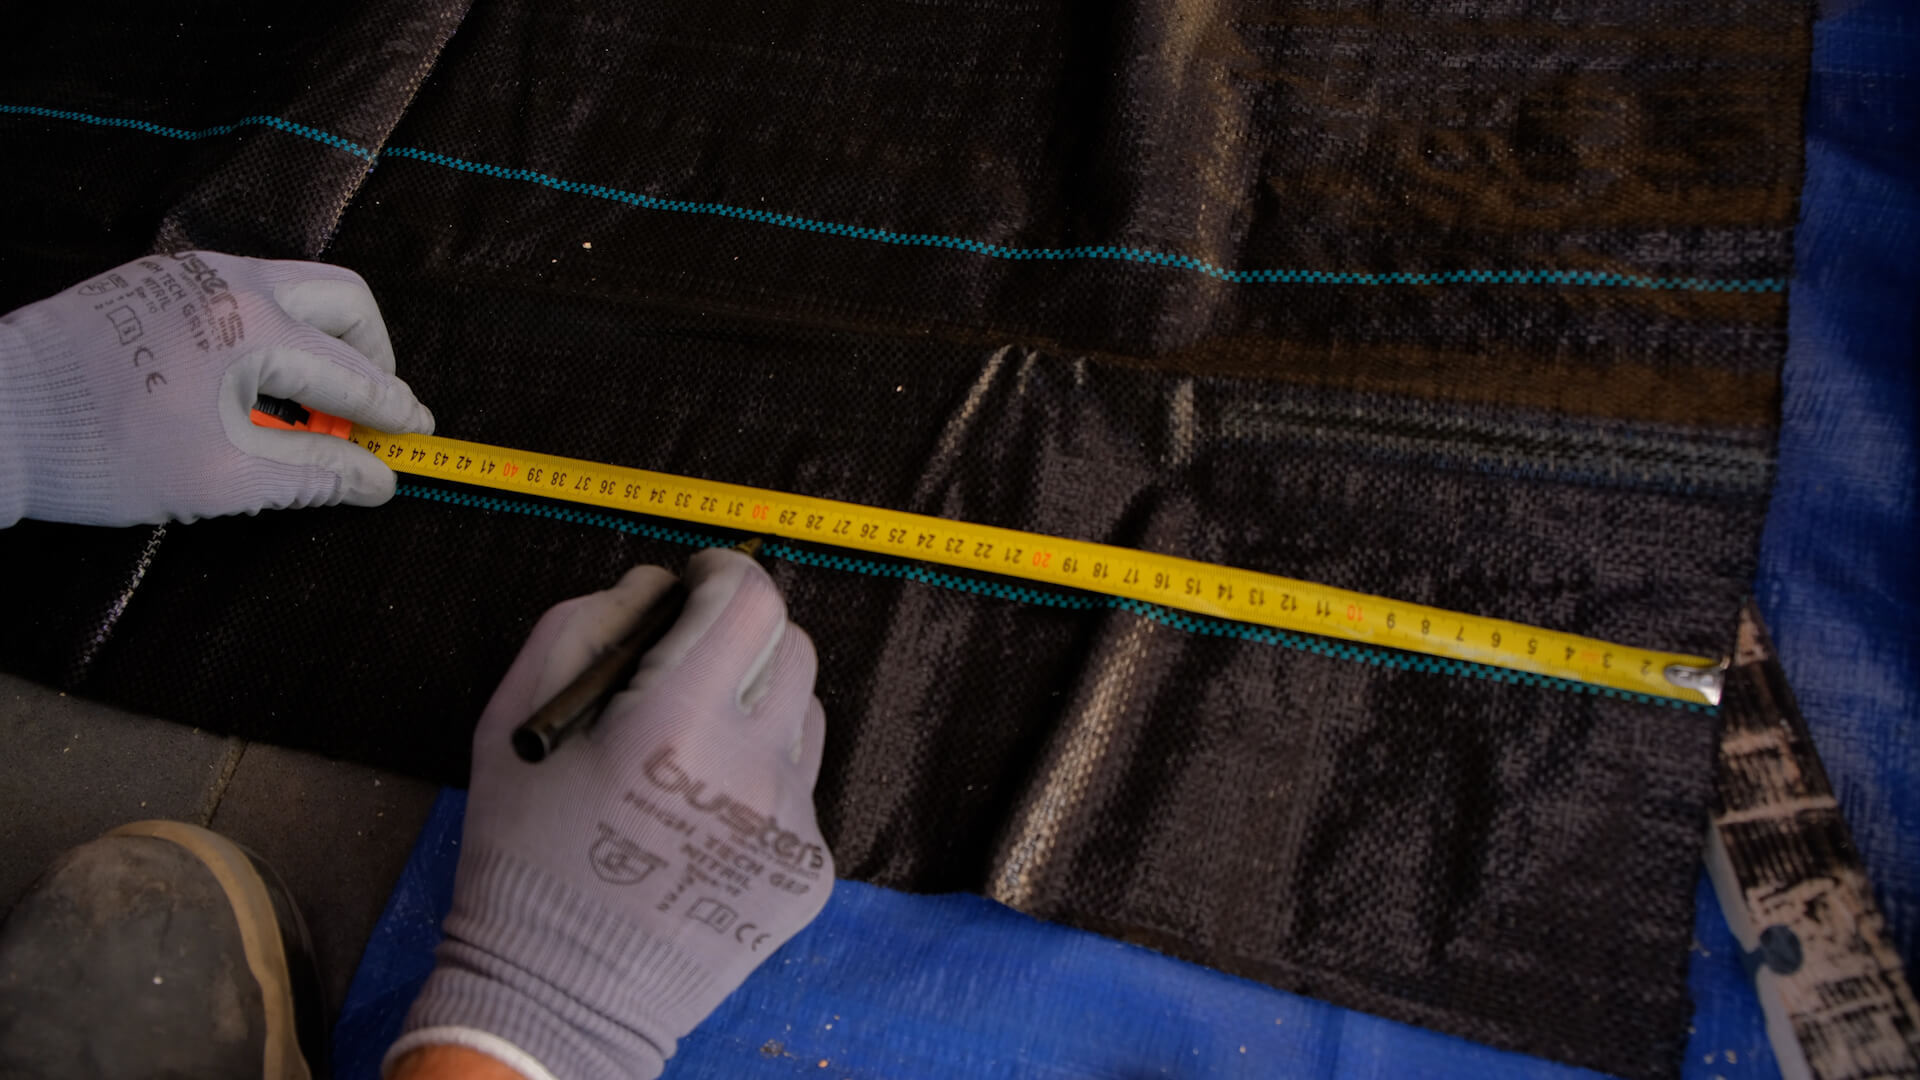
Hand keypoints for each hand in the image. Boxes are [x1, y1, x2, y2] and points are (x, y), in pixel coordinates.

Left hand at [0, 251, 432, 526]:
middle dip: (372, 355)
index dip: (394, 413)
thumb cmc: (109, 453)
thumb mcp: (228, 478)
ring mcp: (193, 274)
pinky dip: (274, 331)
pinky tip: (251, 385)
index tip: (419, 436)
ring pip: (295, 288)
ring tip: (308, 405)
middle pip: (345, 301)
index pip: (355, 374)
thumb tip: (379, 479)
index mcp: (257, 327)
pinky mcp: (159, 281)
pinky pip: (245, 292)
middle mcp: (233, 282)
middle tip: (370, 411)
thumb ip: (317, 472)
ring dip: (322, 340)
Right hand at [390, 550, 832, 1079]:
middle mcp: (751, 768)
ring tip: (689, 753)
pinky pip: (801, 788)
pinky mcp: (810, 870)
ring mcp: (791, 824)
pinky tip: (701, 819)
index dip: (725, 575)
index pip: (749, 601)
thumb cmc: (524, 852)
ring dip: (758, 708)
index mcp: (676, 722)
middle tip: (690, 666)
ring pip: (805, 715)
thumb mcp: (520, 718)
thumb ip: (590, 624)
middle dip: (742, 637)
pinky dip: (761, 781)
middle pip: (791, 648)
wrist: (560, 995)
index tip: (701, 583)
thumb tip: (662, 583)